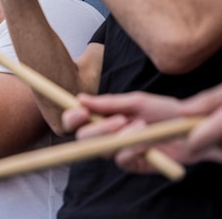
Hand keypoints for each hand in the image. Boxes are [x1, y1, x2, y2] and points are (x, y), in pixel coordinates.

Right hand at [63, 91, 221, 173]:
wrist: (192, 128)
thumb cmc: (165, 112)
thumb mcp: (136, 101)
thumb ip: (108, 103)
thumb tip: (79, 98)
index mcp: (102, 117)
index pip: (75, 121)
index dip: (71, 117)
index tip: (81, 111)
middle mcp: (106, 135)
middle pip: (82, 138)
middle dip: (99, 129)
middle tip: (120, 119)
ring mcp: (117, 151)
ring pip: (101, 149)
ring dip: (121, 136)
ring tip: (141, 125)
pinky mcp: (132, 164)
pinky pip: (122, 159)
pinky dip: (134, 147)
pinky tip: (147, 139)